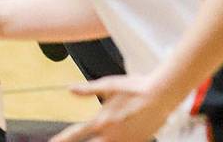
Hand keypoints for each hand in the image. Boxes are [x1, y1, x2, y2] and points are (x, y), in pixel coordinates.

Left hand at [51, 73, 173, 141]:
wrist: (161, 96)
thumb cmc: (135, 88)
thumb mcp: (109, 84)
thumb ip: (88, 90)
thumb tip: (70, 89)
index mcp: (101, 121)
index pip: (75, 134)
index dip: (61, 140)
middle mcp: (111, 135)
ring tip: (98, 140)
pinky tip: (115, 138)